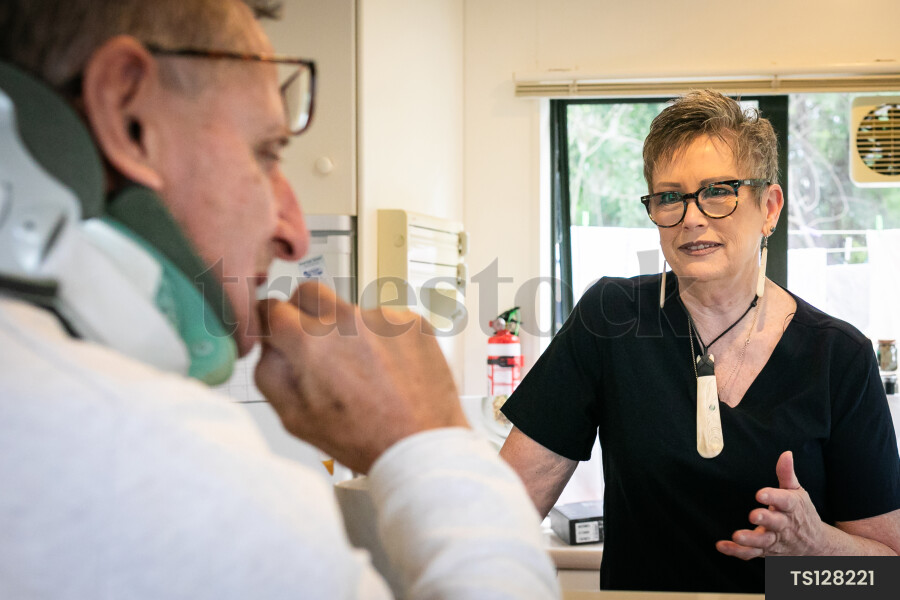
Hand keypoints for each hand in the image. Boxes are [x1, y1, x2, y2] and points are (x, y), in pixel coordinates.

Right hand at [254, 281, 467, 473]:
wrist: (421, 445)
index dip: (268, 319)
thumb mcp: (295, 418)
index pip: (272, 307)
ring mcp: (382, 318)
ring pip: (349, 309)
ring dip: (347, 331)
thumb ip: (270, 373)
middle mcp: (346, 321)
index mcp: (312, 343)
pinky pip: (383, 319)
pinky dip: (380, 338)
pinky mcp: (411, 321)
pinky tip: (387, 368)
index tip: (273, 325)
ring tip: (362, 371)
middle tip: (313, 343)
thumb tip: (269, 346)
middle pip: (308, 293)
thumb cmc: (364, 438)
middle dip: (302, 312)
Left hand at [717, 451, 827, 558]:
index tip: (760, 493)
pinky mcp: (767, 551)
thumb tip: (786, 454)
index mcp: (792, 508)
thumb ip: (787, 474)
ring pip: (763, 542)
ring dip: (750, 540)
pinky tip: (721, 545)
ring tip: (736, 536)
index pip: (785, 501)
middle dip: (765, 519)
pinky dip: (737, 552)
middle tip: (752, 514)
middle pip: (776, 524)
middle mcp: (785, 525)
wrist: (816, 545)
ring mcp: (776, 540)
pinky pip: (751, 554)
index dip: (773, 496)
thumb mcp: (797, 492)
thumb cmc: (802, 514)